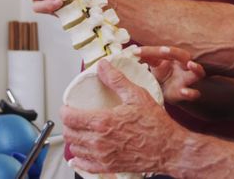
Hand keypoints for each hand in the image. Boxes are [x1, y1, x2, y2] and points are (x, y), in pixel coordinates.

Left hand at [62, 60, 184, 175]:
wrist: (169, 149)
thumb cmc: (155, 124)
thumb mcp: (136, 95)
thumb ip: (116, 80)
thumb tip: (103, 66)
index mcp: (103, 122)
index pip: (70, 118)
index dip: (65, 111)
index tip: (67, 107)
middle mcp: (99, 141)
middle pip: (70, 134)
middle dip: (68, 124)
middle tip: (72, 118)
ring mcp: (103, 156)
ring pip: (75, 149)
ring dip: (73, 140)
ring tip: (78, 132)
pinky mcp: (109, 167)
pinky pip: (85, 166)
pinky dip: (79, 160)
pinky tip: (79, 156)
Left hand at [138, 45, 204, 103]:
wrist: (170, 94)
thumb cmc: (163, 75)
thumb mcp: (154, 66)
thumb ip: (147, 59)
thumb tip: (132, 52)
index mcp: (173, 57)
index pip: (163, 51)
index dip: (150, 51)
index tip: (135, 52)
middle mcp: (182, 66)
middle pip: (184, 56)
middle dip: (175, 53)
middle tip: (164, 50)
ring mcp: (187, 79)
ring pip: (198, 73)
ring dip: (196, 68)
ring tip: (191, 64)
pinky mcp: (187, 93)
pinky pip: (194, 93)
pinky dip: (191, 92)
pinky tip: (184, 91)